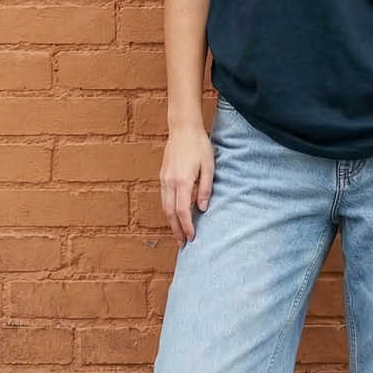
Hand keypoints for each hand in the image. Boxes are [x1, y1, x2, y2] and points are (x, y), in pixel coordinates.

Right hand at [160, 127, 213, 247]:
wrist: (183, 129)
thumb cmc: (199, 145)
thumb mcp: (209, 166)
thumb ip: (205, 188)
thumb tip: (202, 209)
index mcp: (182, 180)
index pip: (182, 210)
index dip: (187, 226)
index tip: (192, 237)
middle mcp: (170, 182)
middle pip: (170, 213)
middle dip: (176, 230)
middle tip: (182, 244)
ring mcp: (164, 179)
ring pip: (165, 207)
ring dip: (171, 222)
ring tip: (178, 234)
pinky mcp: (163, 176)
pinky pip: (164, 198)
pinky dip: (169, 210)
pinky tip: (175, 216)